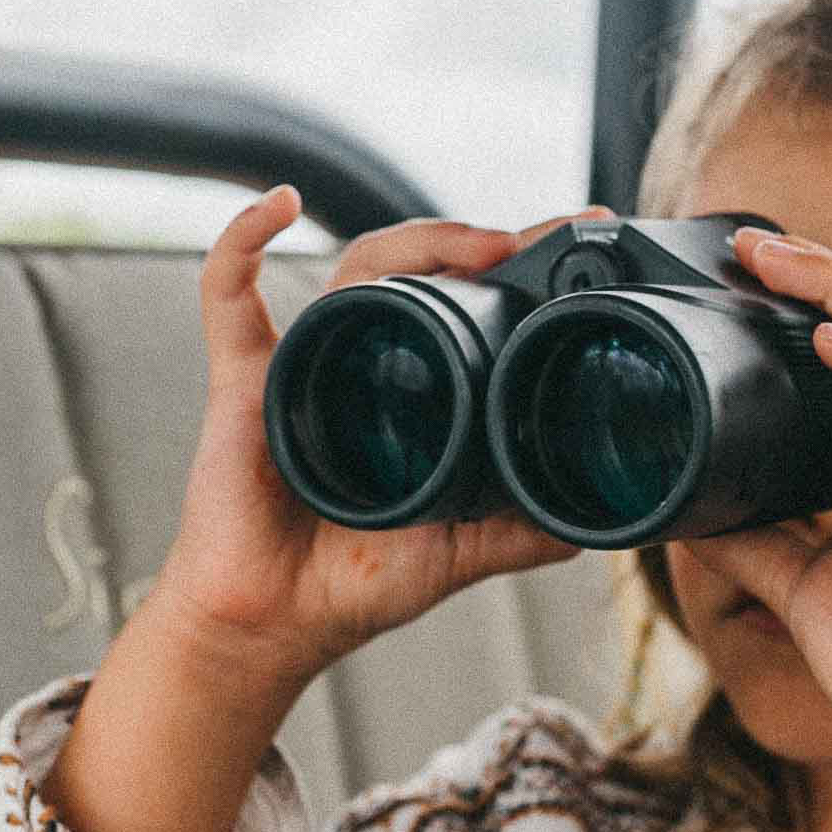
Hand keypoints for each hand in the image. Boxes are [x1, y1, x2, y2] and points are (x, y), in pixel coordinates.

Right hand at [136, 188, 585, 693]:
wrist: (273, 625)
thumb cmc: (353, 583)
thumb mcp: (462, 553)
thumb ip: (525, 533)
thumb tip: (603, 519)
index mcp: (414, 386)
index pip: (468, 299)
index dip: (519, 263)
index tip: (581, 234)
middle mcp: (363, 357)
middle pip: (420, 265)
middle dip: (478, 240)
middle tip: (540, 242)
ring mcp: (304, 359)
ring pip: (358, 265)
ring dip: (419, 239)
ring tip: (481, 246)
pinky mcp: (243, 379)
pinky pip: (228, 293)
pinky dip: (243, 241)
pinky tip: (280, 205)